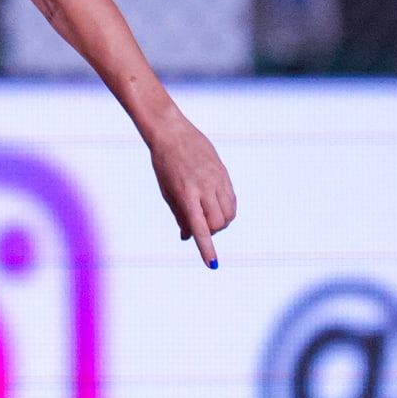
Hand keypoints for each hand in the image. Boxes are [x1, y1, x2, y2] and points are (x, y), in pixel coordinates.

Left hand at [149, 116, 235, 267]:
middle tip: (201, 228)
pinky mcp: (223, 172)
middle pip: (218, 223)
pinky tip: (216, 206)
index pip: (199, 227)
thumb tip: (187, 238)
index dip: (206, 247)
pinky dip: (226, 209)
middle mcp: (204, 187)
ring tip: (208, 217)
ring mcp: (216, 178)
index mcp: (186, 193)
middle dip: (212, 232)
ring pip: (228, 213)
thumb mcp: (167, 191)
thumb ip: (179, 215)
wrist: (172, 132)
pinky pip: (232, 199)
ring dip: (221, 222)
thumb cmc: (164, 164)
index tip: (212, 264)